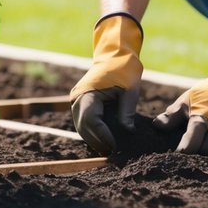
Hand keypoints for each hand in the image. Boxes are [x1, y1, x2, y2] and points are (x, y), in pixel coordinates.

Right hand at [69, 13, 143, 154]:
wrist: (115, 55)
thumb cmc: (124, 69)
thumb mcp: (130, 90)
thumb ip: (127, 111)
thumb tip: (127, 132)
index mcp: (88, 92)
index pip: (91, 120)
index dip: (102, 135)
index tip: (116, 146)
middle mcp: (77, 98)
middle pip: (83, 127)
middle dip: (98, 141)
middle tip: (114, 153)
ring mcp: (77, 101)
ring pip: (81, 127)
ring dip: (94, 139)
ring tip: (110, 150)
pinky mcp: (81, 103)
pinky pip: (84, 122)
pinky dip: (93, 132)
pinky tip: (105, 140)